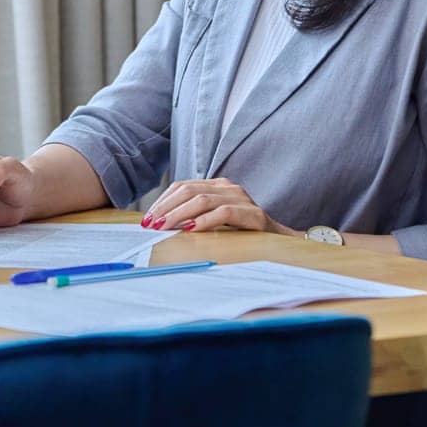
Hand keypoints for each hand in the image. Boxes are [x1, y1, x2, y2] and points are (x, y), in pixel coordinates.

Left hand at [141, 177, 299, 234]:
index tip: (146, 218)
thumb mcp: (214, 221)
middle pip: (189, 191)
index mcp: (217, 185)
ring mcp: (242, 198)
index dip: (162, 201)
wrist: (279, 241)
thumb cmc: (242, 233)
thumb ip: (193, 216)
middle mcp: (228, 187)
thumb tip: (159, 225)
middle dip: (166, 208)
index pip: (182, 186)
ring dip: (179, 214)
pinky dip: (205, 221)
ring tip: (164, 227)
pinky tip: (191, 229)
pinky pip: (224, 213)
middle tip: (151, 224)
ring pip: (203, 199)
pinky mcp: (253, 214)